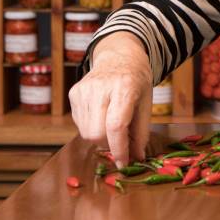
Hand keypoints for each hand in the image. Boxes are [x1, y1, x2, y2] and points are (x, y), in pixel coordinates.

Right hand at [69, 33, 152, 167]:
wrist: (119, 56)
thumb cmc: (136, 80)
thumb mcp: (146, 102)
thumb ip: (141, 131)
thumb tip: (137, 157)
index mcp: (124, 87)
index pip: (116, 126)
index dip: (119, 149)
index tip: (124, 163)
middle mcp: (100, 87)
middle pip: (96, 133)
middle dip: (109, 144)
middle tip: (120, 140)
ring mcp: (83, 89)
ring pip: (86, 132)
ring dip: (100, 137)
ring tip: (111, 123)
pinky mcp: (73, 93)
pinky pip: (79, 123)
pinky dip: (91, 127)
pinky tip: (101, 114)